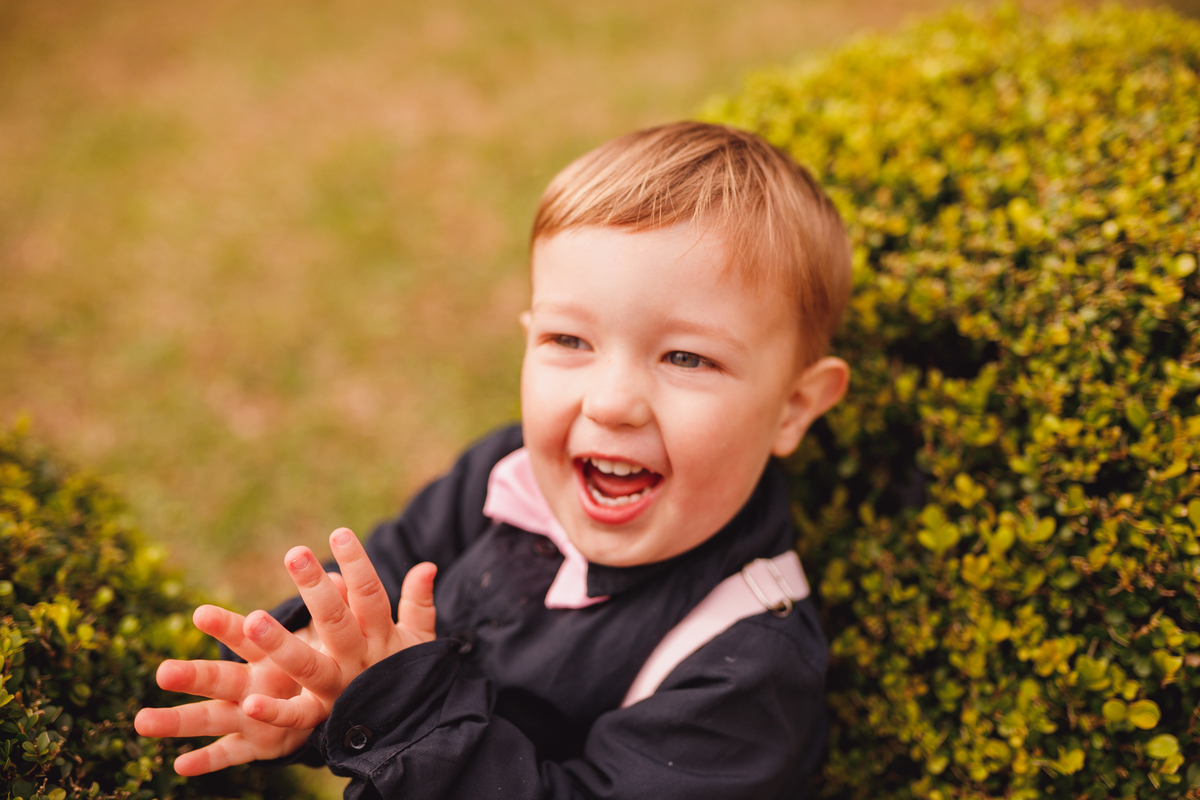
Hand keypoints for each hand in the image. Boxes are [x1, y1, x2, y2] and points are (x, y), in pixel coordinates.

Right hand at [133, 602, 331, 774]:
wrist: (326, 696)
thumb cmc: (324, 656)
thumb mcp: (333, 633)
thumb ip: (336, 607)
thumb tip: (344, 578)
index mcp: (269, 654)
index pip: (245, 637)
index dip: (226, 627)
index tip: (199, 614)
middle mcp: (252, 683)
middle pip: (220, 678)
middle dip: (193, 675)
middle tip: (163, 673)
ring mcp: (250, 716)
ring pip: (212, 718)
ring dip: (180, 721)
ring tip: (142, 722)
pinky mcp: (261, 744)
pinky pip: (232, 755)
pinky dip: (208, 761)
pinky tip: (181, 767)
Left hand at [238, 527, 436, 730]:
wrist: (411, 726)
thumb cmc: (404, 671)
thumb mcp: (418, 638)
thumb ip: (419, 603)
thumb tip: (427, 565)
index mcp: (381, 636)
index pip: (370, 595)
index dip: (358, 564)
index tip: (340, 533)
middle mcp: (359, 660)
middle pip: (336, 621)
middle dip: (315, 589)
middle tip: (295, 553)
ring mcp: (339, 688)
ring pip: (309, 666)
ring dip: (281, 644)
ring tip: (253, 619)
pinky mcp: (321, 716)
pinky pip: (296, 717)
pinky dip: (274, 712)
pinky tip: (249, 702)